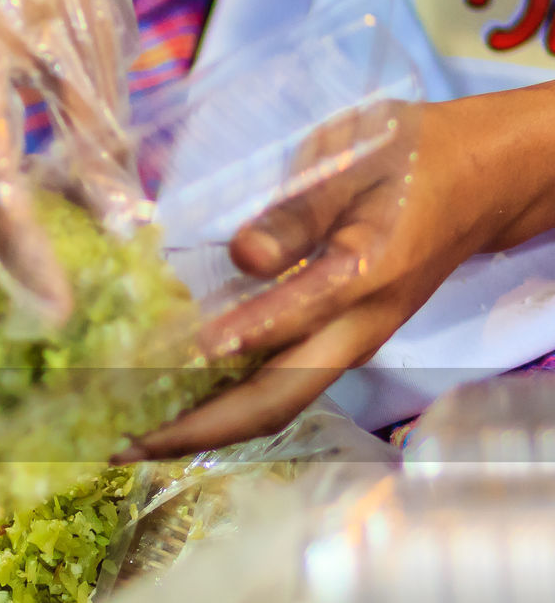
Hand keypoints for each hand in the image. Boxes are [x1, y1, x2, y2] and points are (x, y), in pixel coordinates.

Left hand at [122, 83, 554, 458]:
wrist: (475, 185)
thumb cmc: (410, 159)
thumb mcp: (358, 157)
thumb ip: (302, 207)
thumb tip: (247, 253)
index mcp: (369, 274)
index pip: (296, 315)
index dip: (238, 339)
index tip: (180, 358)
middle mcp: (356, 330)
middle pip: (276, 398)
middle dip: (199, 429)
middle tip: (125, 445)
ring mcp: (343, 347)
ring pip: (271, 405)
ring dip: (202, 430)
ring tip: (131, 442)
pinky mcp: (331, 349)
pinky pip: (273, 391)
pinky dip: (219, 410)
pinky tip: (168, 412)